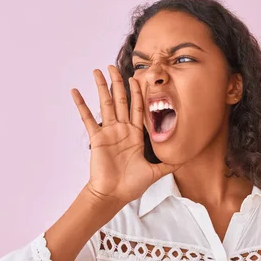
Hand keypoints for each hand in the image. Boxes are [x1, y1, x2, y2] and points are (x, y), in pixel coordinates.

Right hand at [71, 65, 179, 205]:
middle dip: (118, 83)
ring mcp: (109, 132)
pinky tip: (75, 91)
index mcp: (135, 135)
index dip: (138, 93)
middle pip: (121, 101)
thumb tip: (185, 161)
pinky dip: (81, 104)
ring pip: (106, 104)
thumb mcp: (155, 172)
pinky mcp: (97, 138)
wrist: (114, 194)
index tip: (136, 78)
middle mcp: (122, 130)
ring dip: (101, 87)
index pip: (138, 108)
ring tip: (97, 71)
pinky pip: (88, 118)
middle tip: (113, 66)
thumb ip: (169, 164)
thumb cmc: (132, 185)